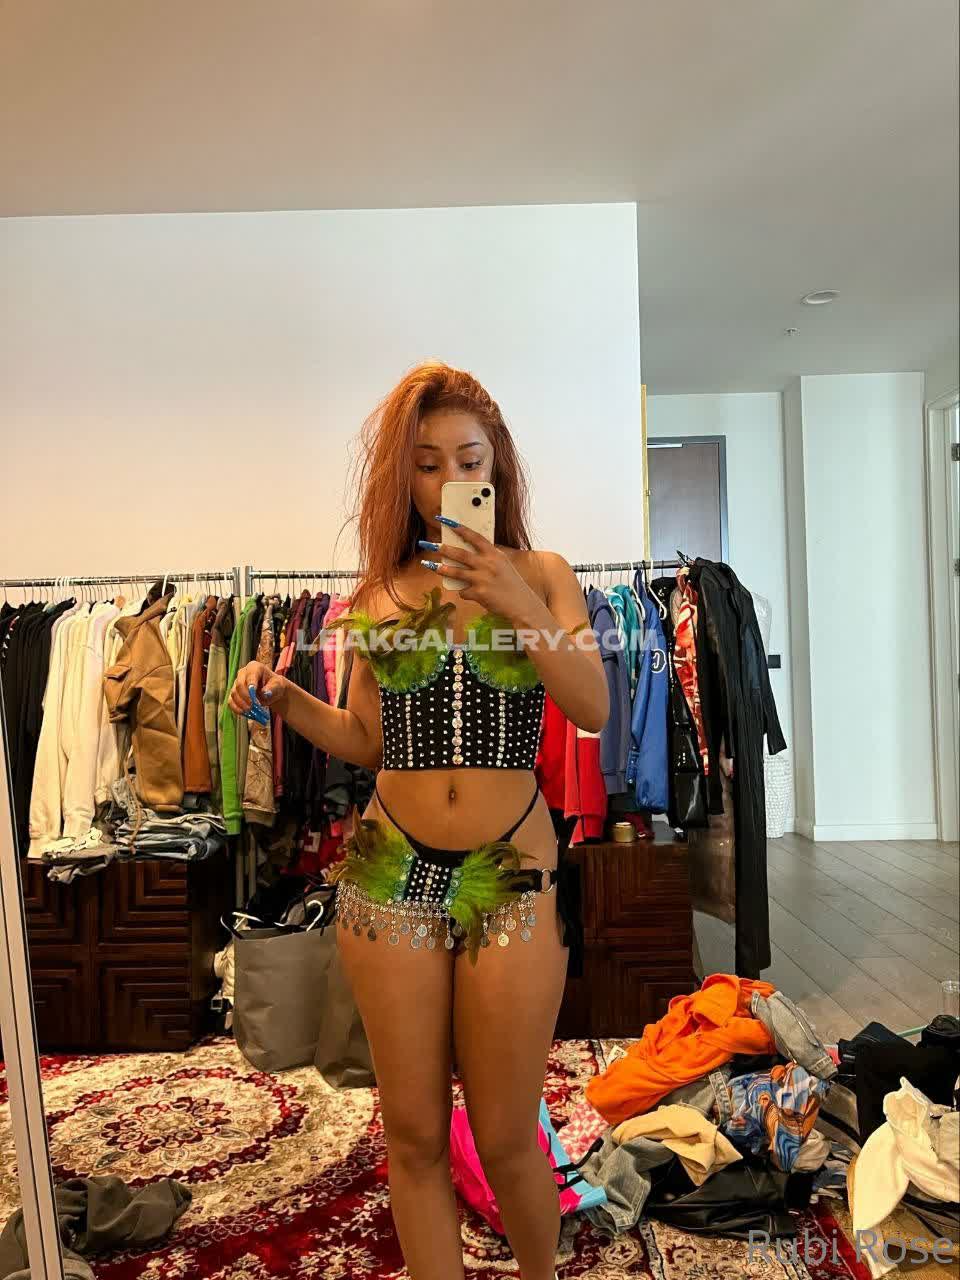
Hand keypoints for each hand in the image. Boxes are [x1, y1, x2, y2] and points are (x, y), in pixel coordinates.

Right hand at [228, 662, 288, 715]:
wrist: (272, 692)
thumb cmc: (275, 685)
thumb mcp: (278, 685)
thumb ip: (272, 688)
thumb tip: (265, 693)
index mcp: (254, 667)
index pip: (250, 675)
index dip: (251, 685)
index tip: (253, 696)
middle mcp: (243, 673)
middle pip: (239, 685)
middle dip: (245, 697)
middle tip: (252, 707)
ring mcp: (237, 683)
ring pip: (234, 694)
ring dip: (241, 704)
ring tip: (251, 711)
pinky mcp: (234, 694)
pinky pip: (230, 701)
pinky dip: (236, 708)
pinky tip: (244, 713)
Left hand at [419, 520, 543, 622]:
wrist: (522, 604)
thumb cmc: (511, 584)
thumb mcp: (502, 565)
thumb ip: (487, 558)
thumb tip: (465, 554)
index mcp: (494, 554)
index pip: (474, 537)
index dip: (459, 528)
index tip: (445, 521)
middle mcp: (488, 564)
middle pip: (460, 554)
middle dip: (443, 548)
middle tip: (431, 544)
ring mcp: (483, 579)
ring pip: (456, 572)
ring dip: (441, 569)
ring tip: (430, 565)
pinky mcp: (480, 594)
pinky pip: (463, 592)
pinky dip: (464, 592)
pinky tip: (469, 594)